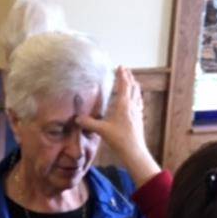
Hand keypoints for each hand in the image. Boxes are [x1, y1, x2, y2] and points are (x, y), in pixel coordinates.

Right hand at [77, 66, 160, 187]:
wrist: (134, 151)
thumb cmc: (119, 139)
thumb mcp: (102, 130)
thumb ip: (89, 123)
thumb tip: (77, 119)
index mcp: (123, 104)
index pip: (124, 84)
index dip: (122, 74)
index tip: (120, 66)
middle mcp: (132, 105)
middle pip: (133, 86)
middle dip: (129, 77)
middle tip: (126, 70)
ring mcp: (137, 112)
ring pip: (138, 94)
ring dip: (135, 86)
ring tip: (133, 81)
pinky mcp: (139, 119)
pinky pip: (139, 103)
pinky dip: (137, 97)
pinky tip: (137, 100)